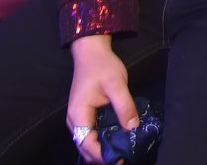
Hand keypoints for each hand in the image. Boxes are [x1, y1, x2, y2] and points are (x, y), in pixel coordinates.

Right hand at [67, 35, 137, 164]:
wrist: (91, 51)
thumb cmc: (102, 66)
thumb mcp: (116, 84)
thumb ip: (124, 106)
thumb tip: (132, 128)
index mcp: (78, 115)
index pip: (87, 145)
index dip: (103, 155)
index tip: (122, 158)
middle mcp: (74, 121)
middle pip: (86, 148)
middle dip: (104, 156)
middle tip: (126, 156)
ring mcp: (78, 119)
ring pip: (88, 143)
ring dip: (103, 149)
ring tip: (124, 150)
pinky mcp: (85, 115)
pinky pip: (91, 134)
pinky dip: (102, 140)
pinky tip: (118, 139)